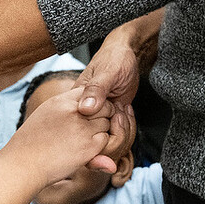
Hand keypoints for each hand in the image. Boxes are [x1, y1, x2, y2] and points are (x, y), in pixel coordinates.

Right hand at [11, 84, 117, 183]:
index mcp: (61, 101)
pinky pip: (105, 140)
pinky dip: (100, 145)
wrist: (23, 165)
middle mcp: (73, 112)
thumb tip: (82, 106)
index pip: (89, 91)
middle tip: (93, 126)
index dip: (93, 102)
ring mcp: (82, 129)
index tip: (88, 112)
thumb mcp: (44, 114)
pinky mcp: (88, 147)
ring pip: (107, 123)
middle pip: (104, 105)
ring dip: (101, 130)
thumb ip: (64, 108)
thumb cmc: (29, 142)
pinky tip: (86, 149)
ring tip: (86, 138)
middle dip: (102, 115)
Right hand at [77, 24, 144, 169]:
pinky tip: (127, 111)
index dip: (101, 135)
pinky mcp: (109, 123)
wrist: (127, 56)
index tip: (116, 116)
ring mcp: (98, 122)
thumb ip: (96, 89)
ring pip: (110, 145)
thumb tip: (85, 109)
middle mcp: (84, 117)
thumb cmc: (114, 58)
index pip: (83, 135)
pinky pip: (118, 138)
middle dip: (117, 135)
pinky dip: (128, 129)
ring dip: (124, 132)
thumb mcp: (107, 72)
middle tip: (122, 111)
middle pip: (98, 147)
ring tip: (125, 109)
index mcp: (76, 105)